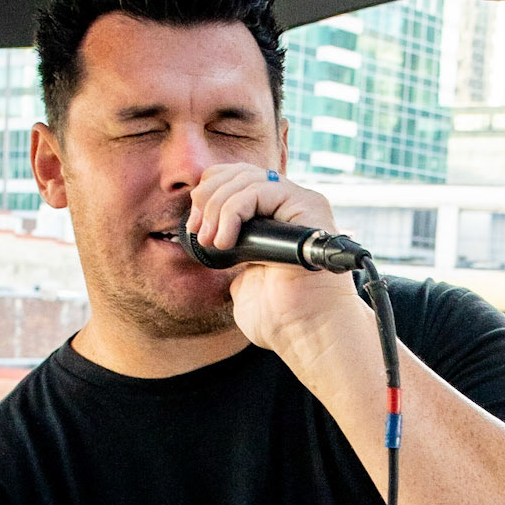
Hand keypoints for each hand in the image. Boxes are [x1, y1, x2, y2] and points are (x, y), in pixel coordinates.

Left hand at [186, 163, 366, 367]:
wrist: (306, 332)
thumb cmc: (282, 318)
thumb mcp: (243, 280)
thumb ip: (233, 254)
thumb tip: (211, 237)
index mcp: (275, 217)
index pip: (235, 177)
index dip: (209, 194)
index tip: (197, 229)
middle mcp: (290, 204)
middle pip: (237, 172)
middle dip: (208, 199)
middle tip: (201, 233)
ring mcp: (300, 203)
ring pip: (246, 178)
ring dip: (217, 208)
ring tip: (213, 241)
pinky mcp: (307, 206)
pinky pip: (259, 190)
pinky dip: (233, 211)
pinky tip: (227, 241)